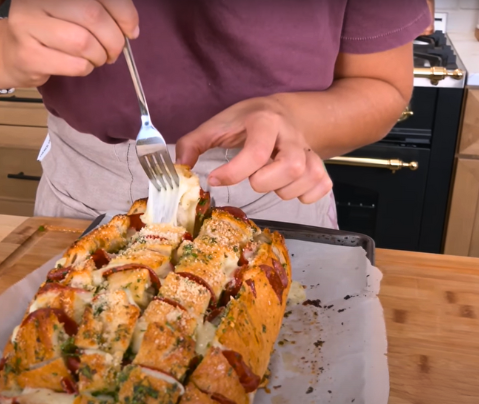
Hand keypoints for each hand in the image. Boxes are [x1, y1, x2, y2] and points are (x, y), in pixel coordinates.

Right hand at [0, 0, 138, 88]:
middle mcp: (35, 0)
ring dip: (99, 56)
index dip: (124, 12)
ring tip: (96, 58)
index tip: (131, 30)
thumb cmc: (50, 31)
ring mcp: (28, 25)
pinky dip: (86, 68)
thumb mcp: (75, 12)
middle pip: (92, 16)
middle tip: (114, 51)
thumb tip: (131, 27)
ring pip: (84, 42)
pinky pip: (74, 64)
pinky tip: (81, 65)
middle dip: (113, 39)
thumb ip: (102, 11)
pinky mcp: (29, 54)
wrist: (11, 52)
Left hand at [175, 97, 332, 203]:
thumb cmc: (246, 121)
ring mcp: (308, 150)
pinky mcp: (319, 164)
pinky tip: (290, 190)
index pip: (256, 152)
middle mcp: (290, 135)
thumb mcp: (217, 125)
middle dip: (266, 182)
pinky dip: (308, 194)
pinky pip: (323, 185)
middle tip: (252, 181)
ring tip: (268, 183)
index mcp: (264, 122)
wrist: (283, 111)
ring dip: (285, 191)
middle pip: (291, 166)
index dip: (234, 172)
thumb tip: (179, 169)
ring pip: (308, 177)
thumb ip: (193, 144)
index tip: (215, 179)